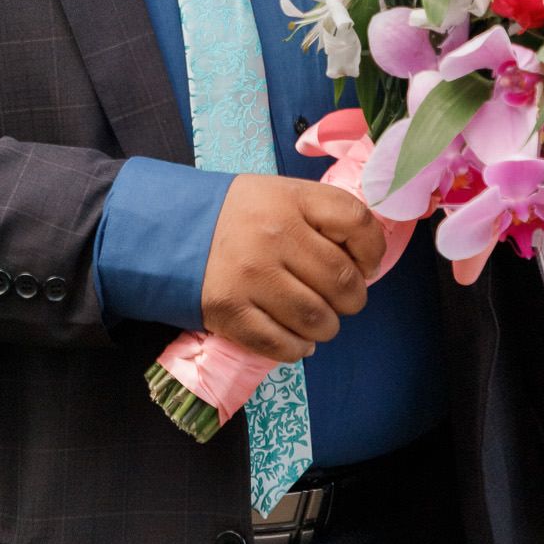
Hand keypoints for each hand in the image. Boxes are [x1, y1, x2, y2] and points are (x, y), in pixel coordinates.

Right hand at [201, 173, 385, 366]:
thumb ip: (322, 217)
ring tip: (315, 319)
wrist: (170, 231)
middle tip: (339, 298)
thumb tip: (366, 263)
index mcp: (289, 199)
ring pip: (318, 320)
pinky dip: (297, 348)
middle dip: (351, 299)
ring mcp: (250, 276)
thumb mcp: (280, 196)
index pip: (356, 221)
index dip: (372, 250)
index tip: (366, 264)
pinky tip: (294, 337)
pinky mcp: (230, 312)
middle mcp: (272, 235)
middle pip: (343, 282)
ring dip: (326, 327)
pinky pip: (283, 345)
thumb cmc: (239, 217)